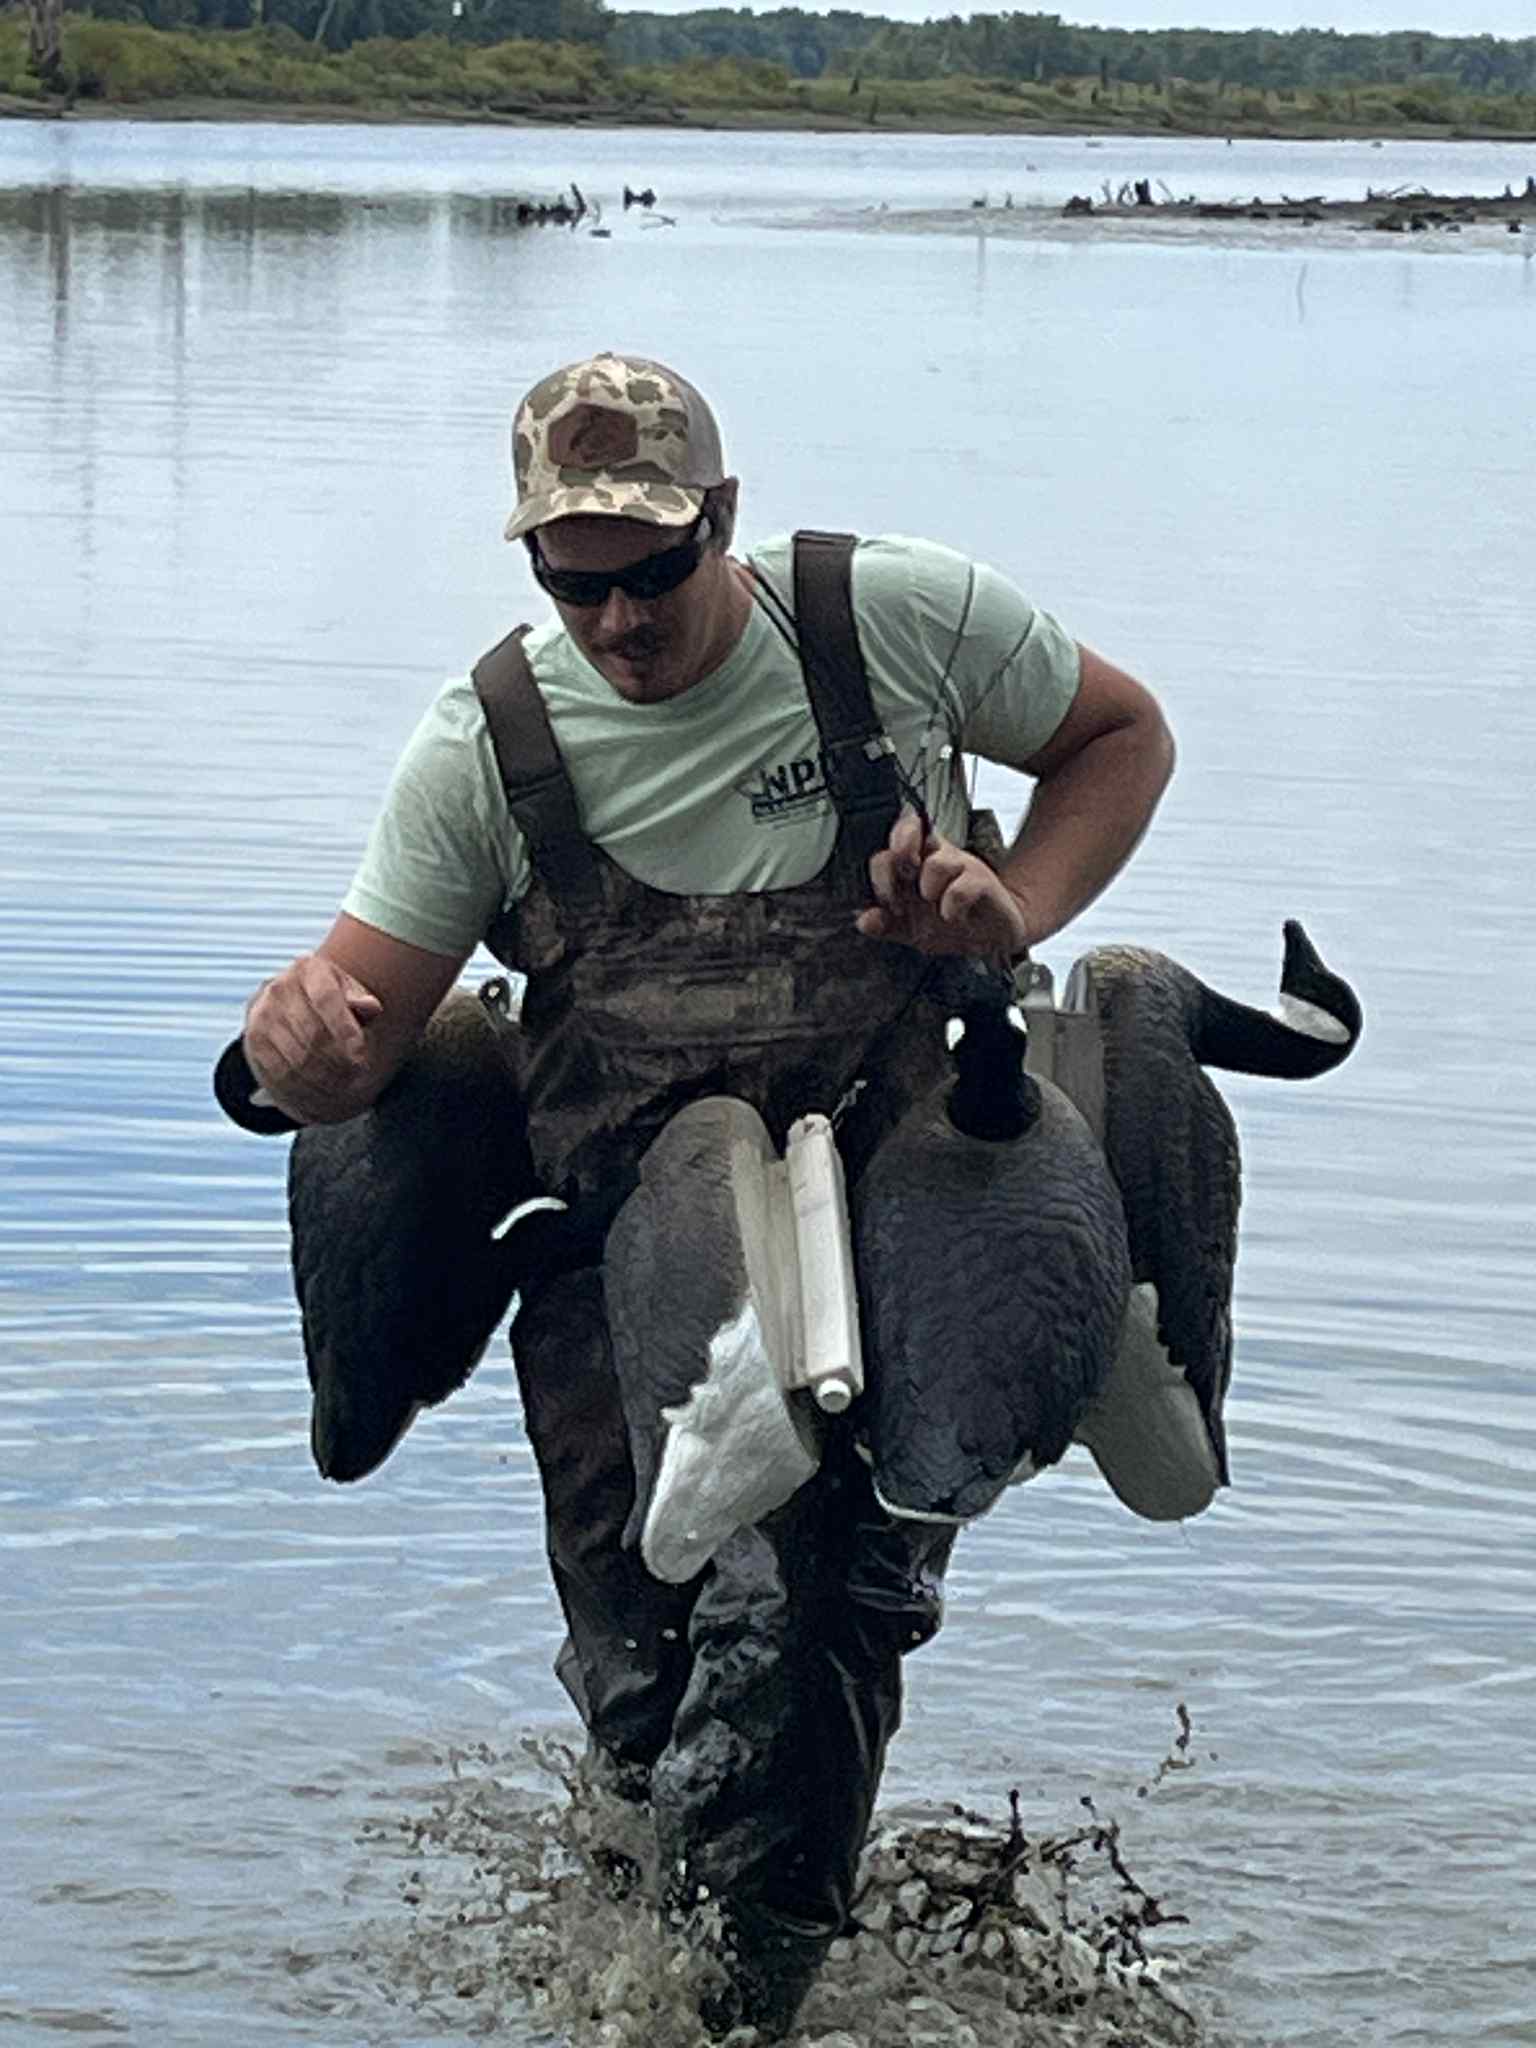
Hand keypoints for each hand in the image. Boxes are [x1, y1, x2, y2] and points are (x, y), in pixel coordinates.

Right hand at [243, 953, 383, 1122]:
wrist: (289, 1004)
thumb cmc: (331, 1000)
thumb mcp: (349, 994)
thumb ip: (361, 1001)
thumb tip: (369, 1006)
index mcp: (308, 969)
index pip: (326, 999)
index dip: (344, 1029)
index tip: (360, 1054)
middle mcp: (279, 988)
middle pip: (312, 1034)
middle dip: (339, 1060)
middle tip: (359, 1074)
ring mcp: (262, 1016)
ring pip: (297, 1058)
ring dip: (325, 1079)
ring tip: (346, 1086)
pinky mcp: (254, 1043)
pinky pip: (280, 1073)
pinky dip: (304, 1088)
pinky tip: (323, 1092)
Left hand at [857, 808, 1031, 958]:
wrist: (994, 936)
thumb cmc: (951, 925)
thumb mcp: (911, 930)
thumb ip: (887, 925)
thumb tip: (864, 921)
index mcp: (914, 865)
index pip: (890, 844)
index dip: (882, 869)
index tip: (886, 899)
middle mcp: (935, 857)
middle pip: (907, 832)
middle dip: (897, 862)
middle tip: (899, 897)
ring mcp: (961, 866)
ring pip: (936, 863)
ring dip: (929, 891)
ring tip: (936, 911)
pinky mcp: (982, 882)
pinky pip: (962, 887)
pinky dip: (952, 905)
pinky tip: (953, 917)